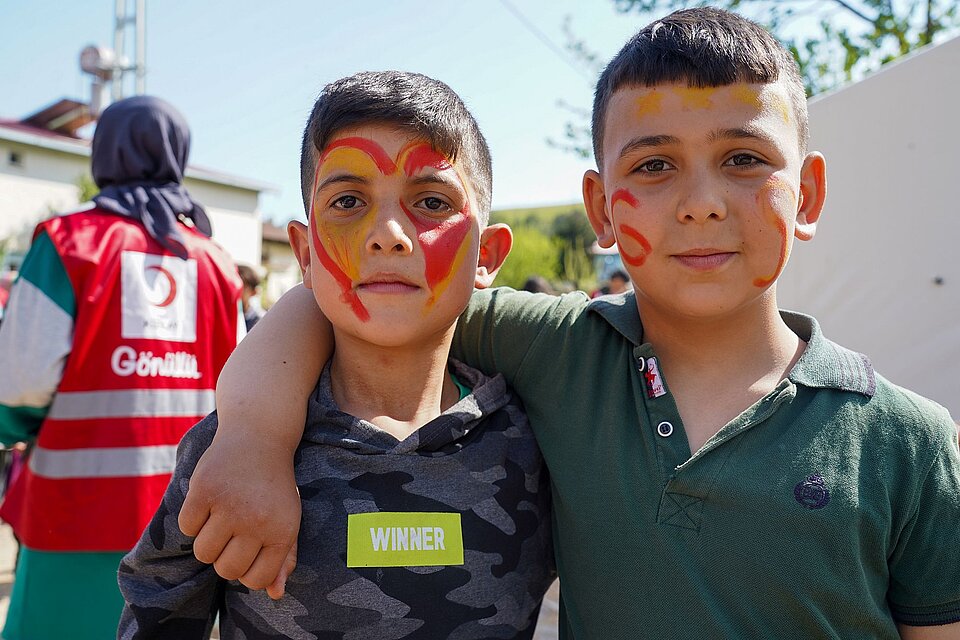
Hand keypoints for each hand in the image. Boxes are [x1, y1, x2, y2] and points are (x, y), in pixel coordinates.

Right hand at [179, 432, 300, 597]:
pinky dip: (193, 519)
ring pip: (203, 553)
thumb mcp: (288, 519)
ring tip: (221, 517)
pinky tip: (210, 501)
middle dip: (225, 559)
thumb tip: (275, 595)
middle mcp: (257, 520)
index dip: (248, 572)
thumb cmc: (274, 485)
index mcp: (282, 531)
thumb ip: (284, 557)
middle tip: (233, 534)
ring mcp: (229, 505)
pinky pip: (187, 527)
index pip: (256, 580)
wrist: (259, 435)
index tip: (248, 553)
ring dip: (208, 540)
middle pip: (226, 570)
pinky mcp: (204, 489)